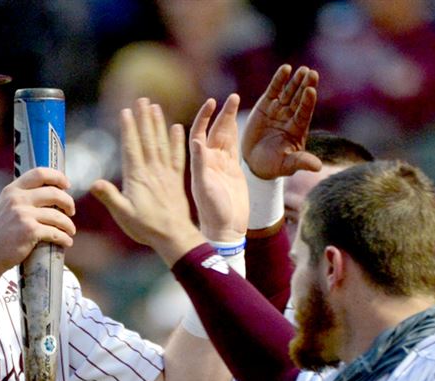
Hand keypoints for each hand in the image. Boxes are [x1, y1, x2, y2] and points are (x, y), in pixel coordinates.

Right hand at [0, 167, 75, 276]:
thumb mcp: (3, 207)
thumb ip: (19, 198)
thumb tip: (46, 193)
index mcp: (11, 190)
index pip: (39, 173)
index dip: (57, 177)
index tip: (67, 185)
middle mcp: (17, 199)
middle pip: (54, 192)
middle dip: (68, 202)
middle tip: (71, 211)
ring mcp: (23, 214)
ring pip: (57, 215)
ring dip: (68, 224)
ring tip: (70, 230)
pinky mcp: (30, 231)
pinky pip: (55, 232)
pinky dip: (64, 238)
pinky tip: (66, 241)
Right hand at [91, 98, 203, 265]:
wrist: (174, 237)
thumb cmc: (146, 228)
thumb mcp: (123, 214)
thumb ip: (110, 197)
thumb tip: (94, 182)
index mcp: (137, 178)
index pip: (131, 147)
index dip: (128, 129)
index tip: (126, 111)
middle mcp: (153, 171)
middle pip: (147, 140)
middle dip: (144, 119)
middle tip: (142, 100)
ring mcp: (166, 174)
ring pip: (162, 144)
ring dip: (159, 124)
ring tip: (156, 107)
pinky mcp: (177, 180)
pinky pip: (178, 156)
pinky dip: (178, 141)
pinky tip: (178, 128)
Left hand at [189, 95, 248, 242]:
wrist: (226, 229)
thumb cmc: (212, 212)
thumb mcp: (204, 187)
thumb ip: (200, 165)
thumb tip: (196, 141)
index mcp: (200, 163)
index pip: (199, 133)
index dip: (204, 117)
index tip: (211, 102)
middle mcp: (209, 161)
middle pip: (215, 130)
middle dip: (222, 113)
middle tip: (233, 97)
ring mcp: (222, 165)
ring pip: (226, 136)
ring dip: (230, 119)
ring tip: (236, 101)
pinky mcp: (234, 170)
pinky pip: (234, 147)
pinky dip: (236, 133)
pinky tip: (238, 121)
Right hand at [241, 65, 320, 179]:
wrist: (254, 163)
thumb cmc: (273, 166)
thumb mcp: (287, 165)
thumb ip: (301, 162)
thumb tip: (318, 167)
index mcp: (298, 130)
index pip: (304, 112)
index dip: (307, 102)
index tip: (311, 90)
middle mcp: (290, 117)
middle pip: (299, 99)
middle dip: (305, 86)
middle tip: (312, 73)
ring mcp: (279, 110)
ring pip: (289, 92)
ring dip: (295, 81)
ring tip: (303, 70)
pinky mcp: (266, 105)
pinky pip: (274, 90)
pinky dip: (279, 80)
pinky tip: (286, 69)